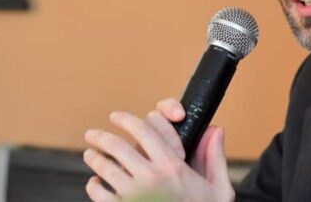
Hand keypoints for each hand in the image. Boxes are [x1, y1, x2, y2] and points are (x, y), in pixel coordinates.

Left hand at [83, 98, 234, 201]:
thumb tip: (214, 129)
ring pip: (105, 167)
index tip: (117, 117)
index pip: (145, 129)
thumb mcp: (219, 190)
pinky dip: (94, 186)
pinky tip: (95, 183)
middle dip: (101, 137)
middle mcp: (151, 178)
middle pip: (117, 146)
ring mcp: (134, 195)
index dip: (127, 119)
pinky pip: (100, 194)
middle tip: (92, 135)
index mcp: (173, 166)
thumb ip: (215, 157)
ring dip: (94, 158)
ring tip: (90, 154)